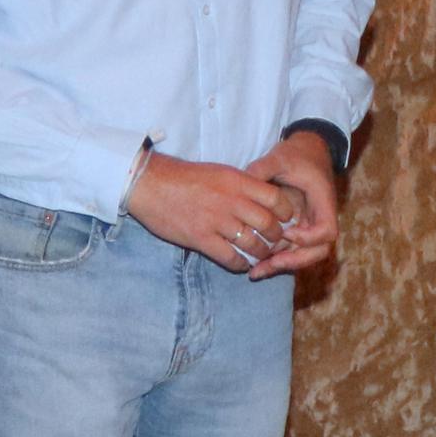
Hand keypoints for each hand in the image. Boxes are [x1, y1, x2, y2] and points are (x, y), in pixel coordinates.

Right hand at [126, 153, 301, 272]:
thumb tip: (261, 197)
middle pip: (268, 223)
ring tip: (261, 255)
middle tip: (276, 241)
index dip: (285, 212)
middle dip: (277, 236)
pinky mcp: (201, 238)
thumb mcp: (219, 172)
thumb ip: (241, 185)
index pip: (275, 198)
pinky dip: (240, 264)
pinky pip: (230, 257)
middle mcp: (231, 200)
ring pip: (252, 243)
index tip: (285, 219)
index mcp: (237, 181)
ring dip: (261, 252)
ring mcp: (216, 221)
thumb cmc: (184, 178)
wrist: (150, 184)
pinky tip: (242, 265)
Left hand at [242, 132, 343, 276]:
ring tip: (255, 272)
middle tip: (267, 265)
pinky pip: (293, 250)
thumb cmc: (297, 154)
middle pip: (318, 252)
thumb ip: (263, 168)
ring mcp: (311, 226)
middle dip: (293, 261)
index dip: (308, 238)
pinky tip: (255, 265)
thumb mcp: (280, 157)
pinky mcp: (300, 230)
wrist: (307, 151)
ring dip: (282, 265)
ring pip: (304, 255)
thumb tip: (243, 180)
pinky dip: (277, 259)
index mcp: (323, 202)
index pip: (326, 231)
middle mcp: (321, 219)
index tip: (286, 232)